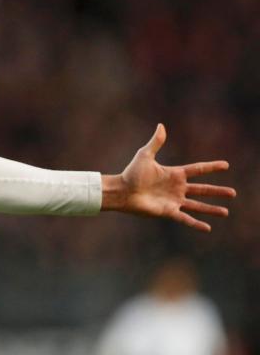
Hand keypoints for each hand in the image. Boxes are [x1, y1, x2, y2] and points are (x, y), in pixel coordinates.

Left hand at [102, 124, 235, 231]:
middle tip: (233, 193)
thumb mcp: (145, 155)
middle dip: (217, 191)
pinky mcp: (168, 211)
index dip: (211, 167)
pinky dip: (196, 224)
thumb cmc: (131, 173)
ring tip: (225, 212)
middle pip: (202, 189)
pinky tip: (207, 228)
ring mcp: (174, 201)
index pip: (198, 170)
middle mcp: (177, 188)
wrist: (122, 191)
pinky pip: (185, 219)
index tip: (226, 165)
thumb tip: (161, 125)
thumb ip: (156, 142)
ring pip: (197, 205)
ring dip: (211, 209)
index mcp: (174, 174)